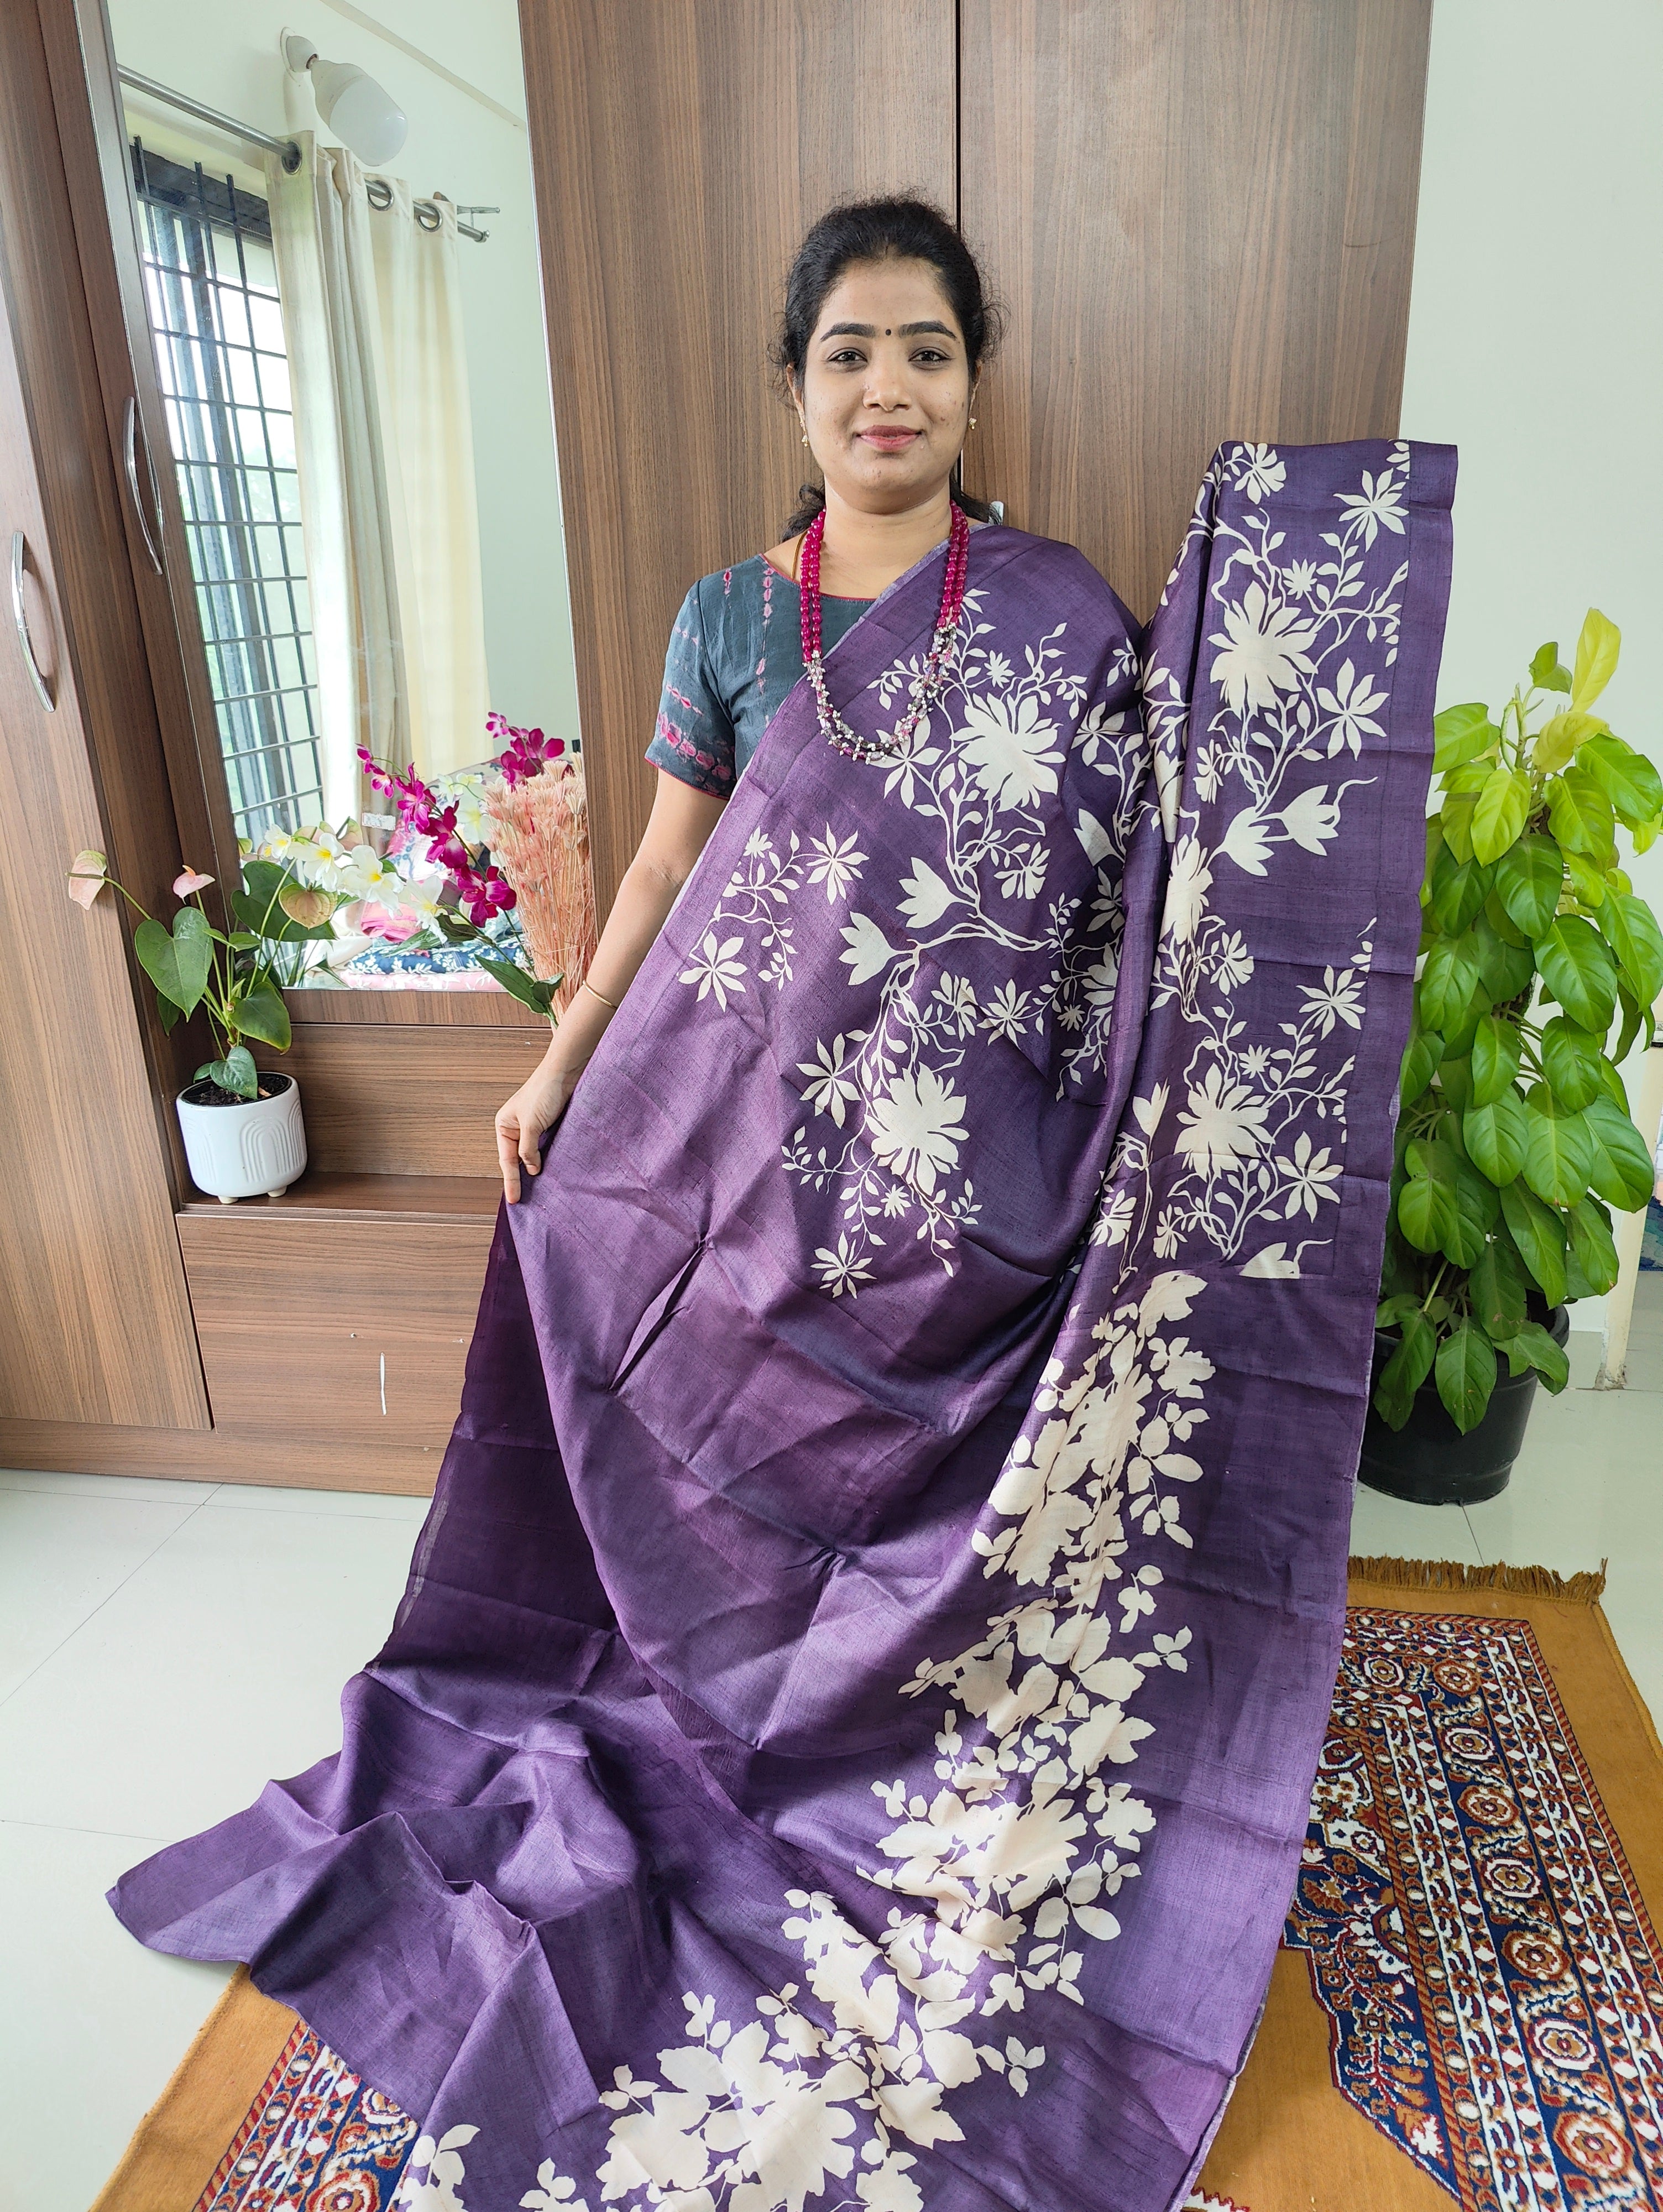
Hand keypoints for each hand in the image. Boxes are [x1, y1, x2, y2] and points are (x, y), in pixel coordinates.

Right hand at [496, 1060, 579, 1201]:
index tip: (514, 1199)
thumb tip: (531, 1170)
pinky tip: (551, 1172)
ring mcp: (533, 1127)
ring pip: (532, 1155)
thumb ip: (528, 1149)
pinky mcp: (550, 1125)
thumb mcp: (532, 1124)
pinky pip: (546, 1148)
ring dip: (535, 1170)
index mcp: (504, 1125)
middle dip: (521, 1178)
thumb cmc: (545, 1091)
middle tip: (524, 1201)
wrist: (567, 1071)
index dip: (511, 1180)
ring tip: (538, 1193)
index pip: (507, 1160)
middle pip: (517, 1159)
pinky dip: (547, 1160)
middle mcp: (516, 1127)